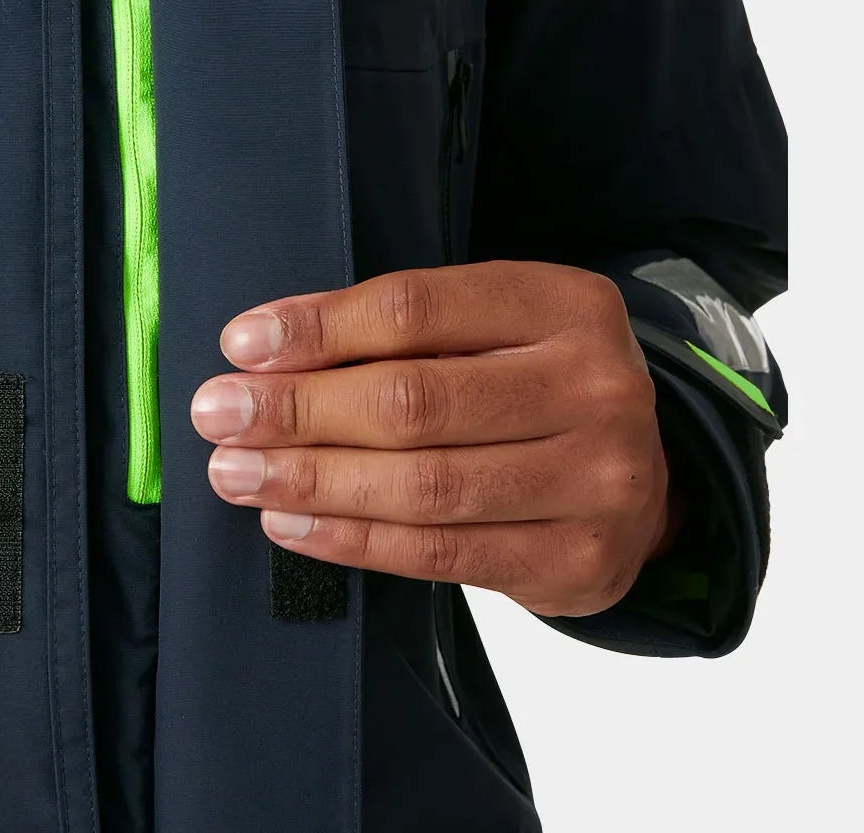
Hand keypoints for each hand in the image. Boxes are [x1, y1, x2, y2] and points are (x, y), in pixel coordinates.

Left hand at [190, 262, 675, 616]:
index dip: (319, 327)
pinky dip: (354, 540)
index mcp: (565, 302)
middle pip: (415, 399)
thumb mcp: (490, 327)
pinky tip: (292, 524)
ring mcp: (598, 480)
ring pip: (424, 484)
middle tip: (218, 414)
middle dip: (299, 410)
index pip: (417, 308)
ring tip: (237, 473)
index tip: (240, 344)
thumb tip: (263, 349)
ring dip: (312, 480)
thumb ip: (399, 329)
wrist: (644, 477)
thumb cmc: (532, 383)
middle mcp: (595, 385)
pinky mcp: (579, 561)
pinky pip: (441, 554)